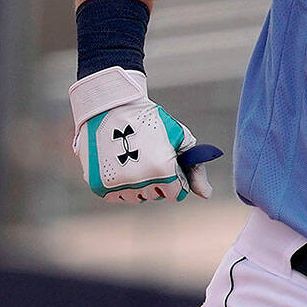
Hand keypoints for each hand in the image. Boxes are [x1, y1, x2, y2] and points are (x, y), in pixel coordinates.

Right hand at [69, 66, 221, 201]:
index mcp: (162, 170)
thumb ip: (196, 170)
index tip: (170, 161)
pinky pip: (118, 196)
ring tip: (137, 158)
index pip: (176, 193)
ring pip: (137, 197)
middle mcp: (139, 181)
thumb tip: (206, 195)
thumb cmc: (153, 122)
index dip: (176, 177)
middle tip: (151, 156)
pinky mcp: (99, 185)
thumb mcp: (181, 139)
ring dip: (141, 184)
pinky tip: (123, 164)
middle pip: (156, 196)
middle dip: (159, 181)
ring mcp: (117, 184)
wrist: (112, 109)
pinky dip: (123, 185)